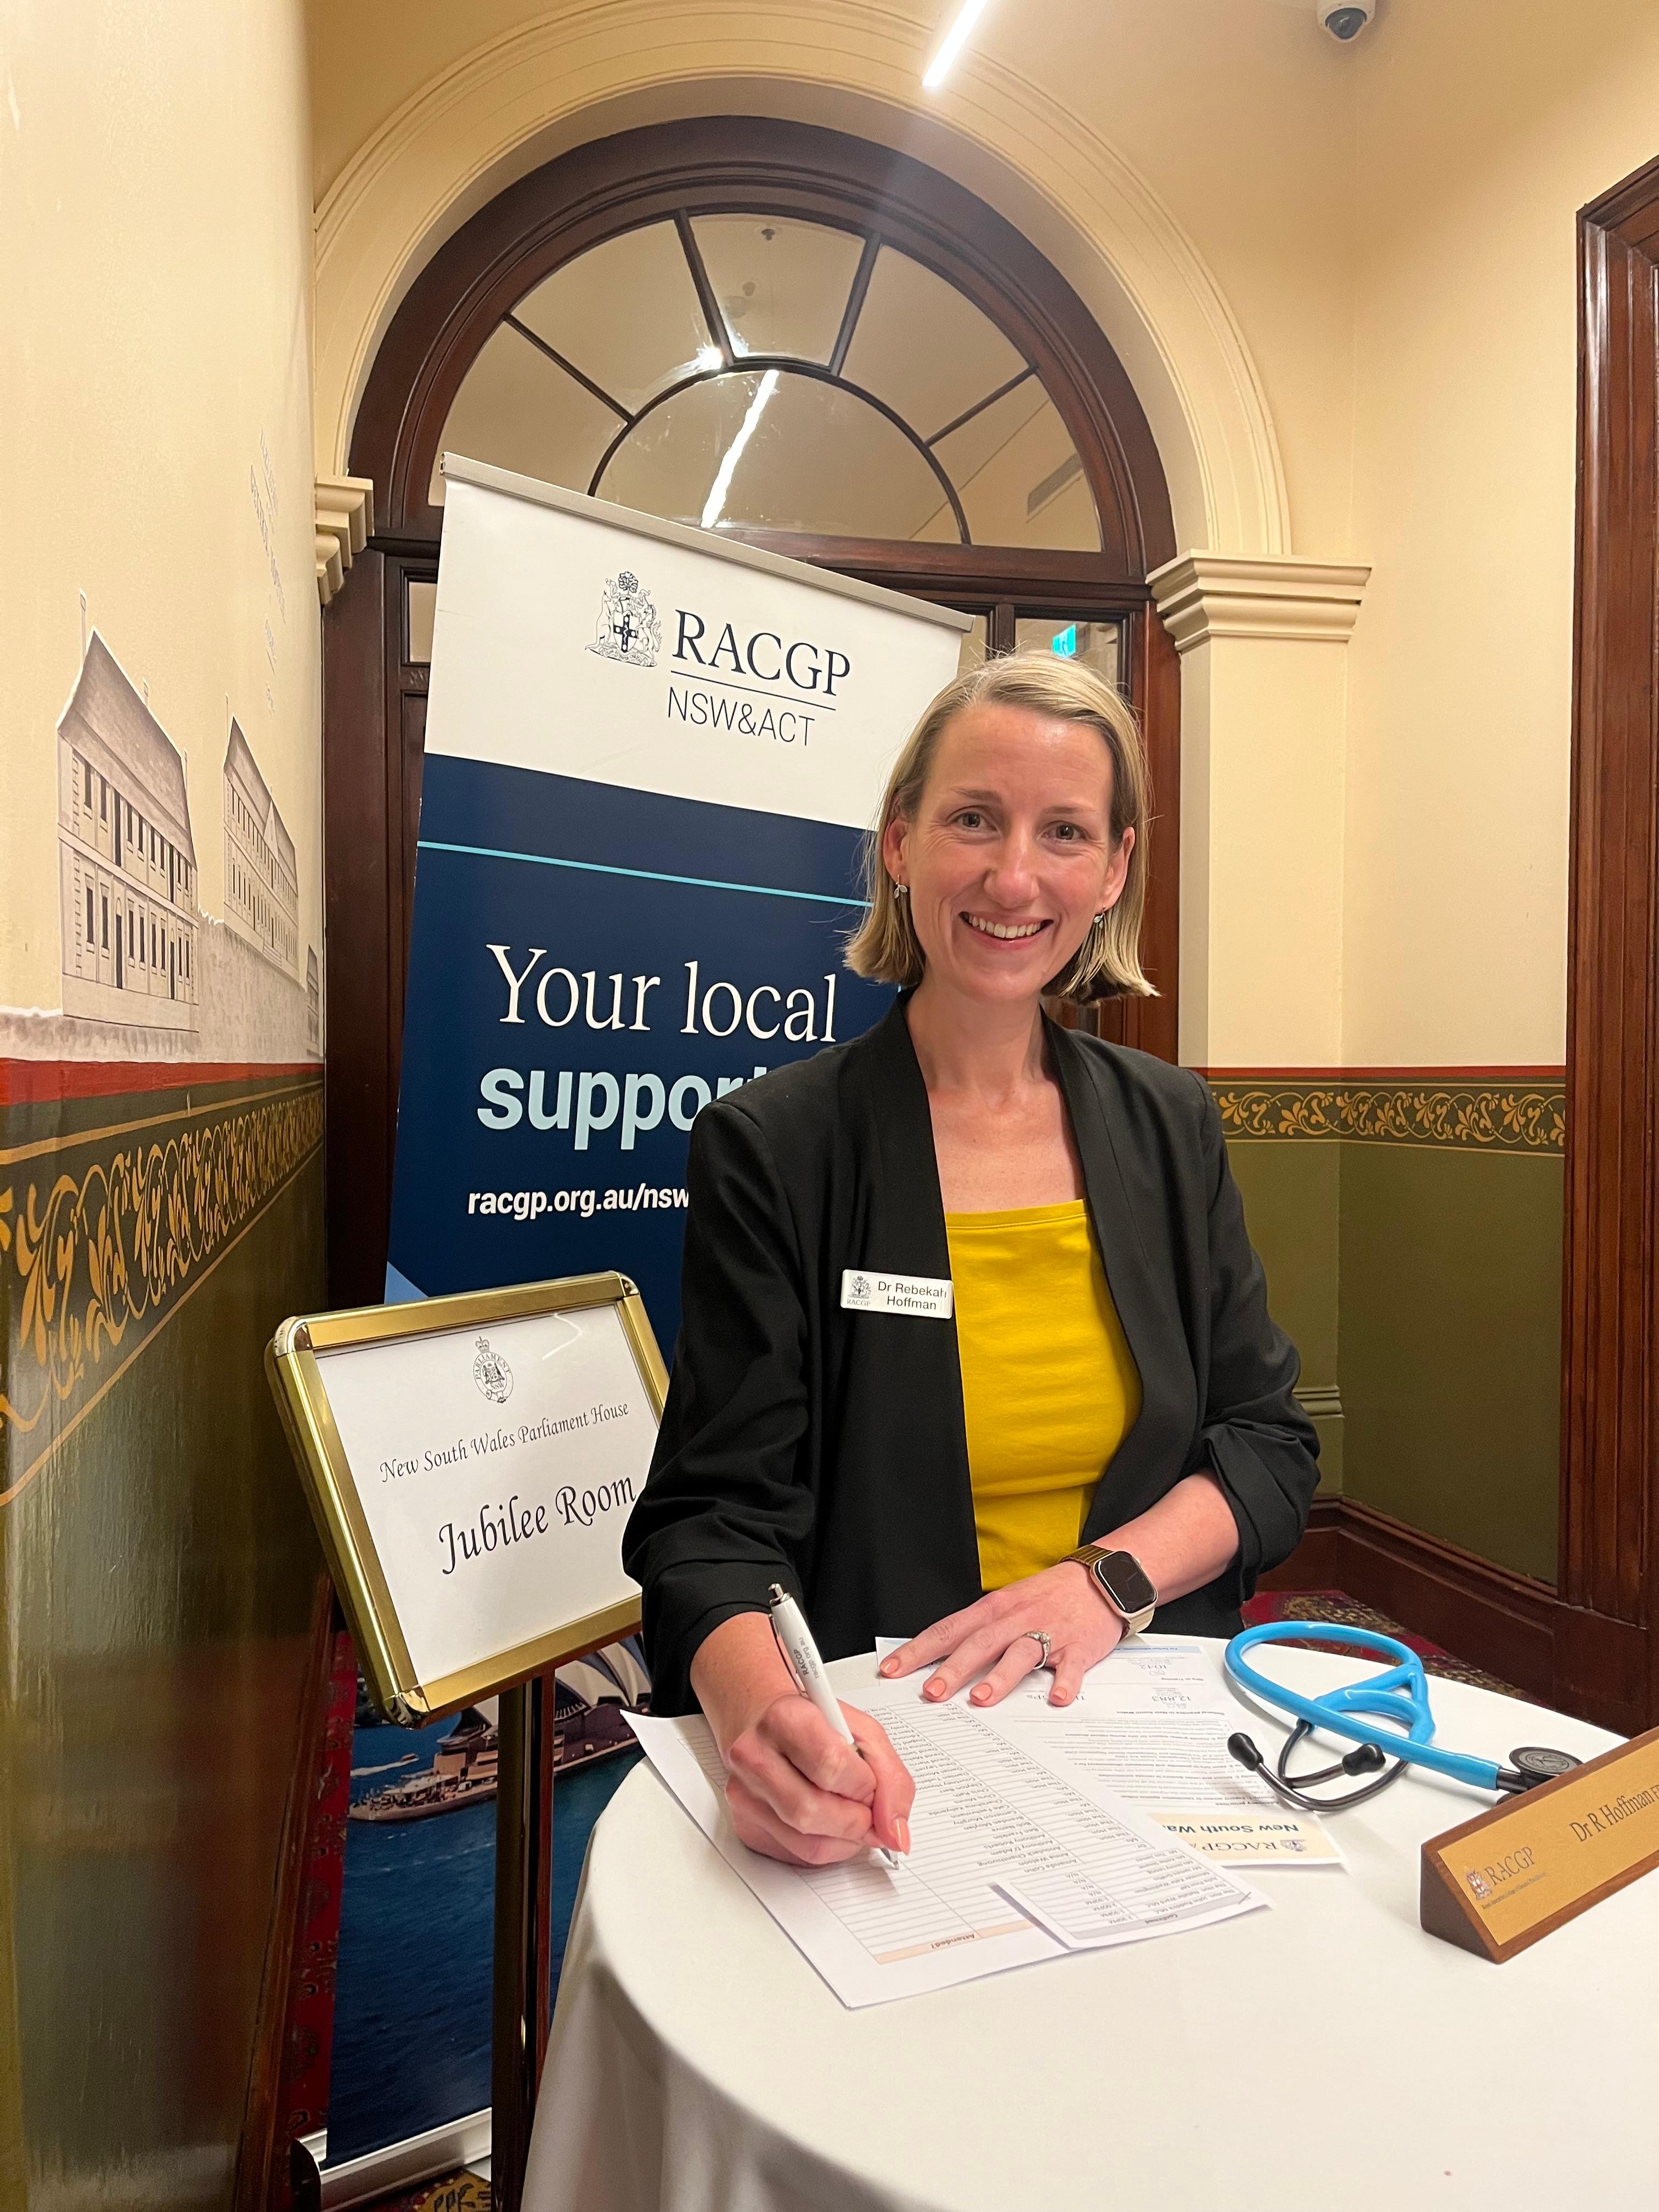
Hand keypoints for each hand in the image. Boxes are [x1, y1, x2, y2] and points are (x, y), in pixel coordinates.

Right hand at [722, 1691, 915, 1867]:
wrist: (761, 1720)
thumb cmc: (811, 1721)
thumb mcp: (860, 1729)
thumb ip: (889, 1775)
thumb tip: (896, 1832)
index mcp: (784, 1719)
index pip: (830, 1765)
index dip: (863, 1784)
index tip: (871, 1784)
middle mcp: (754, 1757)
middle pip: (812, 1812)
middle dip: (856, 1820)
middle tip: (868, 1809)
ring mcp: (744, 1795)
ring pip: (807, 1845)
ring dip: (846, 1840)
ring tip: (852, 1815)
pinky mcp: (744, 1826)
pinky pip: (797, 1856)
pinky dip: (828, 1847)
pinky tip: (829, 1822)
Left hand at [880, 1563, 1122, 1706]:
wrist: (1101, 1580)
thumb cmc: (1048, 1597)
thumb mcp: (1007, 1605)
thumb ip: (978, 1631)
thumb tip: (939, 1660)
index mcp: (994, 1609)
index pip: (948, 1630)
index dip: (919, 1650)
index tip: (892, 1670)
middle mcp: (1016, 1619)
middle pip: (979, 1643)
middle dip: (953, 1668)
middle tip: (931, 1693)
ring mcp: (1049, 1632)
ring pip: (1020, 1653)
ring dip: (1000, 1675)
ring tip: (981, 1698)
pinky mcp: (1080, 1647)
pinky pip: (1072, 1667)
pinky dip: (1065, 1683)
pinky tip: (1056, 1699)